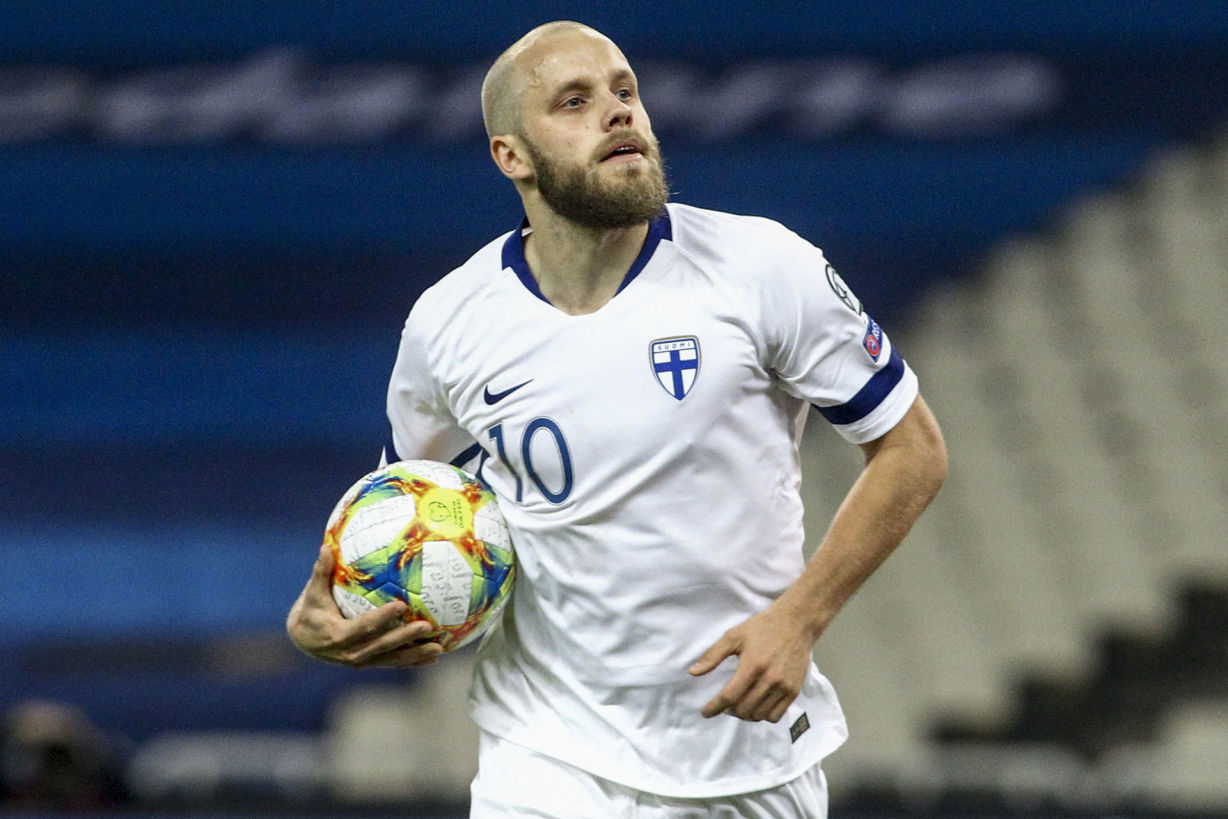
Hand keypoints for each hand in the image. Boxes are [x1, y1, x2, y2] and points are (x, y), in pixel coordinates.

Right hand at [286, 543, 443, 667]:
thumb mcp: (313, 592)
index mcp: (338, 635)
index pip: (364, 627)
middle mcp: (350, 653)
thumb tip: (325, 547)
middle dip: (406, 637)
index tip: (401, 605)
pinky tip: (433, 657)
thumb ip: (321, 572)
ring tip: (438, 648)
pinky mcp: (369, 663)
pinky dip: (413, 661)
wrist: (304, 639)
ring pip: (391, 659)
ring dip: (415, 654)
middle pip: (382, 646)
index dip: (383, 618)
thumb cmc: (311, 610)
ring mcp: (361, 661)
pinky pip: (393, 662)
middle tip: (427, 626)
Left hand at [688, 602, 814, 722]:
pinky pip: (775, 715)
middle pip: (743, 709)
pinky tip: (757, 705)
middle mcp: (769, 678)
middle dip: (729, 711)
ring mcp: (784, 686)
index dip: (714, 707)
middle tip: (724, 704)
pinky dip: (762, 715)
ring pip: (758, 715)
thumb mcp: (734, 636)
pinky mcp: (794, 691)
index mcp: (752, 664)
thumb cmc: (762, 628)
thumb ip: (713, 655)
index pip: (729, 696)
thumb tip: (693, 672)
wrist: (796, 623)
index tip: (705, 712)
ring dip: (745, 714)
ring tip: (740, 704)